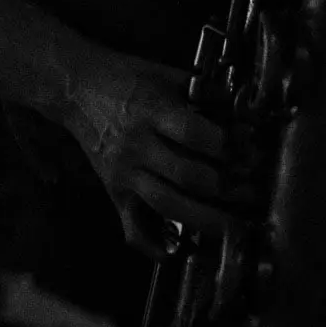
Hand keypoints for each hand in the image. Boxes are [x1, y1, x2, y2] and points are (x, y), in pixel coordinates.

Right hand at [65, 45, 258, 259]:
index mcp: (152, 111)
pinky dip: (153, 245)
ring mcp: (124, 172)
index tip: (246, 151)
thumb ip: (200, 92)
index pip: (194, 134)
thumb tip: (240, 108)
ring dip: (203, 220)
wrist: (75, 88)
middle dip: (224, 187)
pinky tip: (176, 253)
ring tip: (232, 228)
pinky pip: (132, 226)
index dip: (224, 146)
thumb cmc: (125, 77)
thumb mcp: (164, 73)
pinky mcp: (114, 191)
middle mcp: (138, 145)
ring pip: (166, 204)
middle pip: (186, 175)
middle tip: (250, 191)